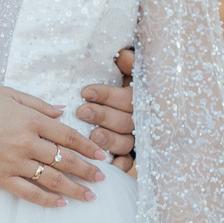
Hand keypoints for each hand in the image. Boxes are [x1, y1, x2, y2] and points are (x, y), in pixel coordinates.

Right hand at [0, 87, 107, 206]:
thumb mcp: (9, 94)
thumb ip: (38, 103)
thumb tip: (62, 110)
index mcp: (31, 120)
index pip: (68, 136)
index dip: (87, 146)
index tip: (101, 155)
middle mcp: (27, 143)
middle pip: (65, 159)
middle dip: (87, 170)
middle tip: (103, 178)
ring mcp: (15, 163)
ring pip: (52, 179)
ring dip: (74, 188)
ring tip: (90, 196)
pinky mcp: (1, 178)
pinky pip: (29, 192)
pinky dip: (46, 200)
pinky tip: (61, 204)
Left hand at [79, 47, 134, 176]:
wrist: (126, 102)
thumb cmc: (119, 83)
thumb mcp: (125, 71)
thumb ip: (128, 64)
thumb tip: (125, 57)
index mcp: (140, 99)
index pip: (126, 99)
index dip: (107, 96)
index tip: (86, 92)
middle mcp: (141, 120)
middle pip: (125, 122)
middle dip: (103, 116)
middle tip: (82, 112)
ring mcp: (134, 139)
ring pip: (125, 142)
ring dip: (109, 139)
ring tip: (92, 136)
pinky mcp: (127, 155)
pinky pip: (127, 162)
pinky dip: (119, 165)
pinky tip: (109, 166)